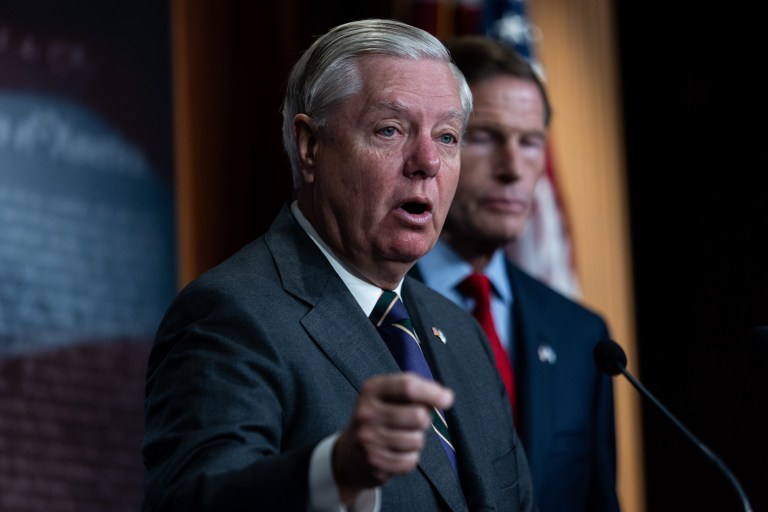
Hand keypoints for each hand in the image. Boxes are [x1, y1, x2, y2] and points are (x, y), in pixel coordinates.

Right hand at [332, 372, 454, 504]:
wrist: (349, 454)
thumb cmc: (381, 418)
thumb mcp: (389, 396)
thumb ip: (416, 391)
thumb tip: (446, 398)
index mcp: (371, 390)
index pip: (408, 386)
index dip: (432, 392)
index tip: (447, 399)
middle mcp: (366, 413)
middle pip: (418, 416)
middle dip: (424, 421)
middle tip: (412, 423)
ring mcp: (368, 439)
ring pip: (417, 440)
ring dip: (416, 441)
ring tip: (401, 438)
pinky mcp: (374, 463)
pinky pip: (411, 461)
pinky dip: (410, 459)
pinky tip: (396, 453)